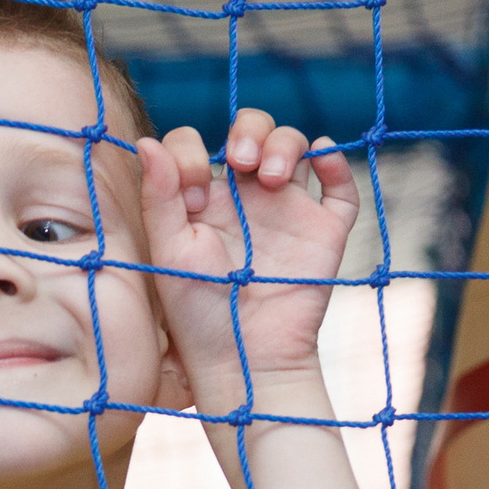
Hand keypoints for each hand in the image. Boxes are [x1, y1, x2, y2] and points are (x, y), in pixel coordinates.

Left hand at [136, 109, 360, 414]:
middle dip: (250, 130)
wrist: (247, 358)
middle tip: (239, 160)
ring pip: (296, 147)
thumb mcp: (169, 252)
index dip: (193, 150)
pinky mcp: (325, 229)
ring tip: (270, 176)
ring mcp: (287, 209)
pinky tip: (322, 158)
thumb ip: (159, 196)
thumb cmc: (197, 312)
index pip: (198, 144)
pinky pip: (341, 186)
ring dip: (286, 143)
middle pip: (253, 131)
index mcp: (202, 199)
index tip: (192, 189)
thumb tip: (147, 141)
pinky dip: (337, 161)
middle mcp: (245, 197)